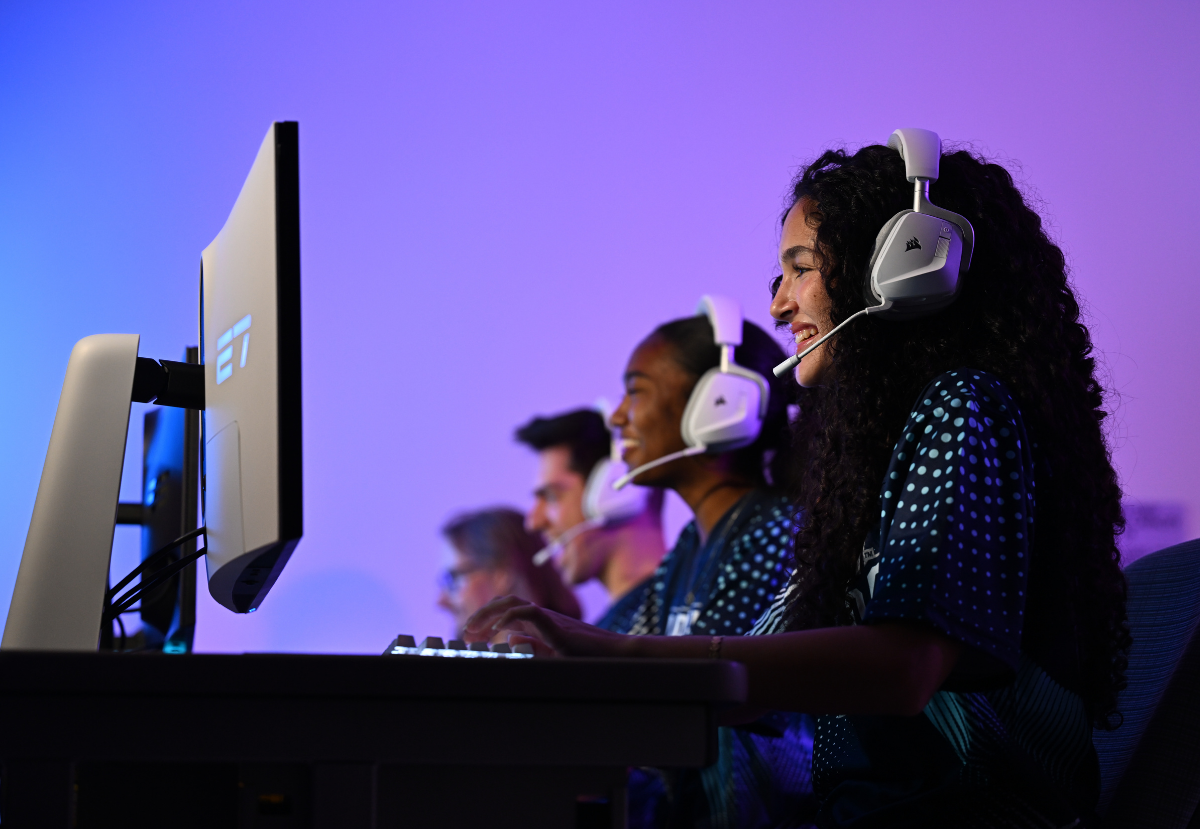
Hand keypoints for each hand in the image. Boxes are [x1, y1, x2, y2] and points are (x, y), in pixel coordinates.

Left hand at [463, 595, 628, 656]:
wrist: (615, 653)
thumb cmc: (589, 654)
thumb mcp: (553, 652)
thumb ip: (532, 645)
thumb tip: (508, 637)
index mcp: (541, 620)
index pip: (508, 608)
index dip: (486, 616)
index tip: (470, 633)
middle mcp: (543, 614)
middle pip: (506, 601)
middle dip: (482, 613)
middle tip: (465, 631)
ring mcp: (550, 617)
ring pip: (513, 602)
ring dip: (489, 614)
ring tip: (474, 629)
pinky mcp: (557, 625)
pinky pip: (529, 612)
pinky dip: (509, 618)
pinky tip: (497, 631)